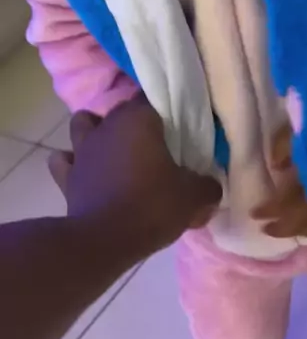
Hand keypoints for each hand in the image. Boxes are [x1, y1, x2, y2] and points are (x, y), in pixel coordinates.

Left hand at [49, 96, 221, 259]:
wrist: (105, 241)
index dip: (170, 112)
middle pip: (122, 111)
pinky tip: (85, 171)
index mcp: (139, 119)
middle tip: (157, 147)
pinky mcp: (66, 175)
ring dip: (97, 132)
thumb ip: (207, 186)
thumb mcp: (194, 197)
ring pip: (84, 124)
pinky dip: (72, 162)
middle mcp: (107, 126)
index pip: (155, 98)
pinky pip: (64, 159)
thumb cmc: (152, 208)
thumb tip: (210, 186)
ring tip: (114, 151)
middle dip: (138, 123)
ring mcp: (82, 149)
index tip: (182, 130)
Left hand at [252, 123, 306, 238]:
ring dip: (303, 230)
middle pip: (305, 216)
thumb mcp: (296, 125)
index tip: (255, 214)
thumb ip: (285, 146)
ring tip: (286, 232)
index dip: (272, 209)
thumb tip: (277, 167)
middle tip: (265, 228)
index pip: (289, 199)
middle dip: (284, 226)